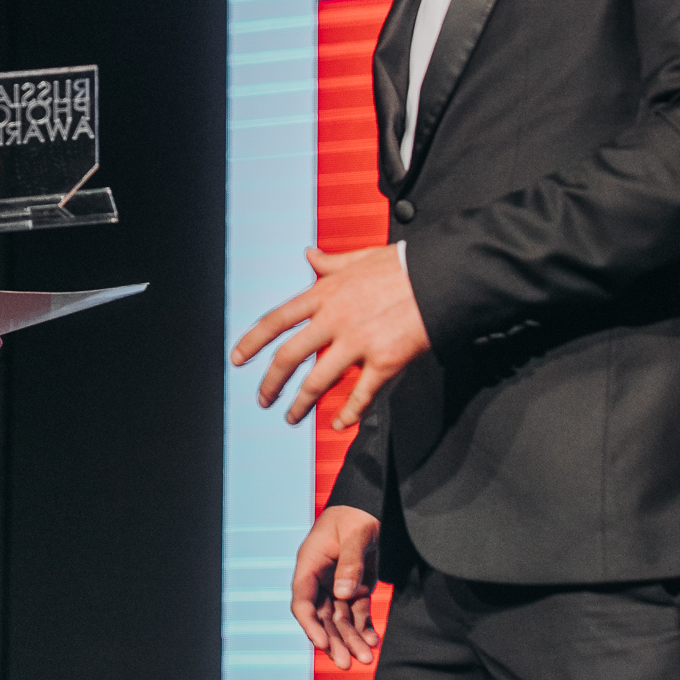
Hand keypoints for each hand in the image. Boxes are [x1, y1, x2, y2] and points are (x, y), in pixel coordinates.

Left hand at [230, 244, 428, 427]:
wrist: (441, 276)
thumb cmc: (403, 265)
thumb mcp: (360, 257)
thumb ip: (330, 262)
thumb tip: (309, 254)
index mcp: (325, 293)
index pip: (277, 319)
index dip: (253, 341)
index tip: (238, 358)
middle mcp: (334, 318)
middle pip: (289, 356)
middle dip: (271, 381)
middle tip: (262, 399)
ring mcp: (358, 341)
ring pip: (317, 380)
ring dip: (300, 403)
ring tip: (292, 418)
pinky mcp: (384, 360)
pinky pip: (360, 394)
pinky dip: (348, 413)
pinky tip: (339, 424)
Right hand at [292, 505, 381, 669]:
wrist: (370, 508)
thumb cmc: (357, 516)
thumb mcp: (355, 535)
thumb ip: (349, 563)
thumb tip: (342, 594)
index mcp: (310, 565)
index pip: (302, 601)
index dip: (309, 625)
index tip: (322, 644)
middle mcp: (319, 580)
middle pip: (322, 618)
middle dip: (333, 642)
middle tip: (346, 664)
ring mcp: (336, 586)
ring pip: (340, 621)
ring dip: (351, 640)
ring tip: (366, 659)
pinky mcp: (354, 589)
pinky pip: (357, 614)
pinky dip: (364, 629)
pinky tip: (373, 642)